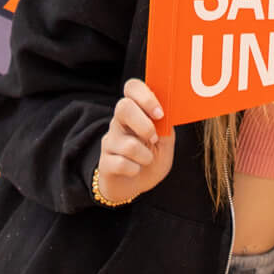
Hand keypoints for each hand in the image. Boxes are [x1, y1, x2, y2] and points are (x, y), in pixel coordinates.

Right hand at [94, 78, 173, 204]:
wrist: (135, 186)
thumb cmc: (150, 159)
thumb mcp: (165, 142)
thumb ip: (166, 126)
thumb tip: (168, 114)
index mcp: (135, 112)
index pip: (132, 87)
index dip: (145, 96)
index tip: (160, 113)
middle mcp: (119, 122)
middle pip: (123, 107)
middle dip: (144, 125)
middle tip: (154, 138)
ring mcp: (110, 142)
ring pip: (128, 144)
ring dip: (146, 156)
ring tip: (146, 160)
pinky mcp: (105, 163)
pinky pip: (122, 164)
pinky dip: (135, 170)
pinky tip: (135, 170)